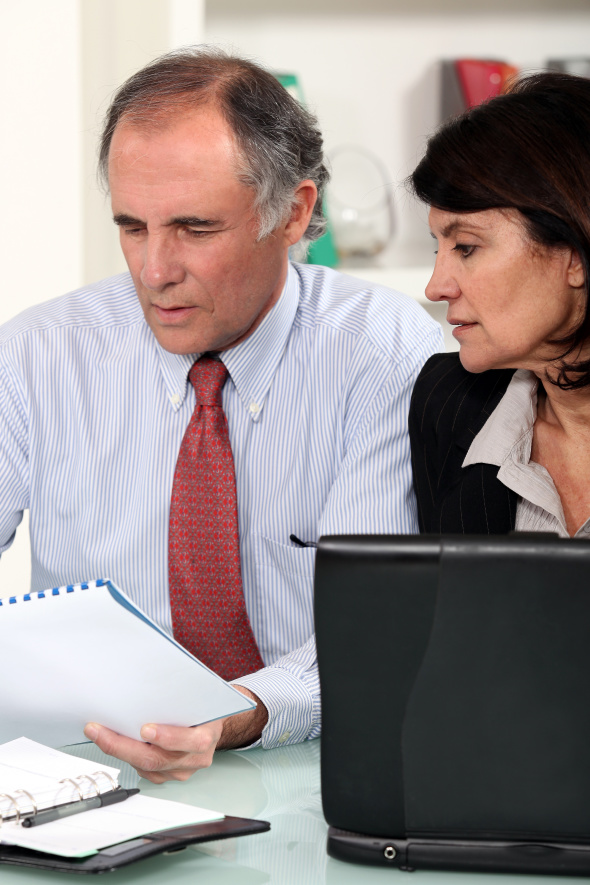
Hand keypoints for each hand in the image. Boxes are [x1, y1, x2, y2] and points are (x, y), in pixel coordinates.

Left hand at [84, 686, 267, 782]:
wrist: (212, 722)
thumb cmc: (202, 706)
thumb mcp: (200, 695)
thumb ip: (182, 693)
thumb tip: (152, 674)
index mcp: (207, 736)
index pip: (190, 741)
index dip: (168, 737)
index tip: (146, 729)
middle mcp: (195, 759)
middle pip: (157, 760)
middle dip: (123, 746)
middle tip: (100, 731)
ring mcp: (181, 771)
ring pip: (146, 768)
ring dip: (118, 751)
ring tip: (97, 733)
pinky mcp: (167, 776)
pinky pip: (144, 771)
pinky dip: (125, 757)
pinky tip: (112, 742)